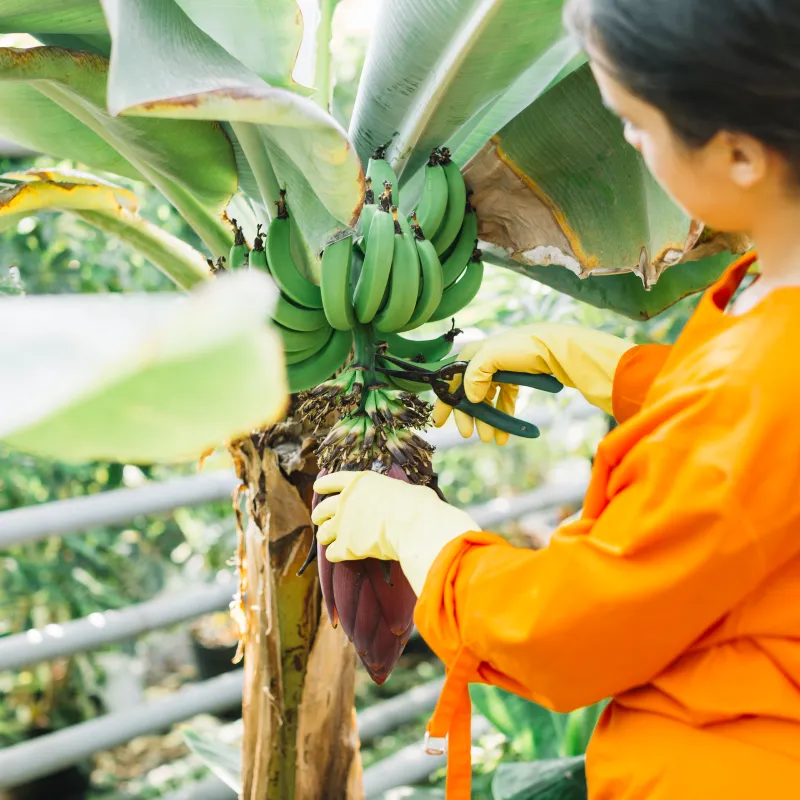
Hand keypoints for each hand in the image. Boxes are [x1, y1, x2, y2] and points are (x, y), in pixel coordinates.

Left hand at [312, 471, 479, 594]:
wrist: (413, 525)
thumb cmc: (416, 504)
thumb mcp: (401, 489)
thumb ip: (390, 493)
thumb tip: (402, 497)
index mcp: (359, 482)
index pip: (333, 480)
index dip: (323, 485)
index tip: (317, 488)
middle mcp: (346, 500)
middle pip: (322, 508)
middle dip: (319, 515)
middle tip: (320, 519)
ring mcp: (342, 523)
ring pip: (323, 532)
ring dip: (325, 536)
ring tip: (327, 539)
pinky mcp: (345, 546)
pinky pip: (331, 552)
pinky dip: (335, 554)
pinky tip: (338, 555)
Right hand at [433, 323, 633, 443]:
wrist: (556, 347)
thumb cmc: (522, 347)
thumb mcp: (491, 356)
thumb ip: (475, 375)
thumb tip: (470, 397)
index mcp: (473, 354)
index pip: (452, 380)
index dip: (445, 402)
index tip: (439, 422)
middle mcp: (483, 362)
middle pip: (468, 394)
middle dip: (468, 415)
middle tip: (469, 434)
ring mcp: (499, 371)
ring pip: (486, 401)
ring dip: (486, 420)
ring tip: (489, 438)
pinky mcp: (514, 379)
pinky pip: (503, 401)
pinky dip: (502, 417)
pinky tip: (503, 434)